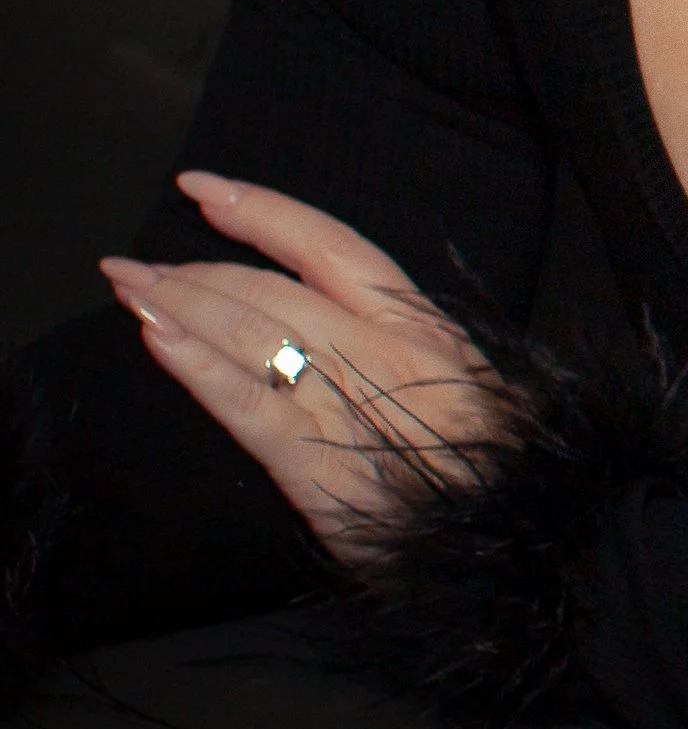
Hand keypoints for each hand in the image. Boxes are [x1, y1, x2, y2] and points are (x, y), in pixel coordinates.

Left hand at [101, 173, 498, 560]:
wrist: (517, 540)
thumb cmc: (491, 467)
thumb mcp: (467, 380)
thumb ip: (404, 342)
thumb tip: (339, 313)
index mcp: (415, 320)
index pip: (326, 242)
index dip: (260, 209)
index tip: (204, 188)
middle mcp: (379, 345)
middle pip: (270, 286)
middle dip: (194, 268)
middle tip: (132, 264)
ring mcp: (348, 400)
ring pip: (248, 332)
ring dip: (178, 304)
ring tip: (129, 290)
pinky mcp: (318, 464)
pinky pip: (245, 402)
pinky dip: (195, 364)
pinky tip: (157, 340)